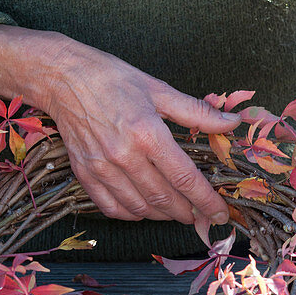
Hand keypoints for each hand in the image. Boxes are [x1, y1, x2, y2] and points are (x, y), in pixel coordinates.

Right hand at [0, 26, 240, 223]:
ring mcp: (102, 168)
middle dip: (188, 212)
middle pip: (164, 199)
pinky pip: (112, 208)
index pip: (184, 179)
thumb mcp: (159, 90)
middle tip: (201, 215)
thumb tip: (232, 123)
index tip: (219, 213)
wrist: (63, 78)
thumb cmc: (113, 79)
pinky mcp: (85, 174)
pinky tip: (144, 209)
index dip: (206, 201)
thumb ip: (197, 113)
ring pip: (140, 208)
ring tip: (176, 211)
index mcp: (148, 133)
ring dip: (162, 216)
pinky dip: (132, 214)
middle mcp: (125, 155)